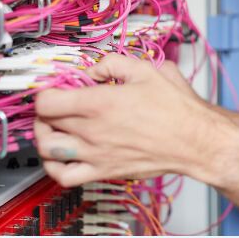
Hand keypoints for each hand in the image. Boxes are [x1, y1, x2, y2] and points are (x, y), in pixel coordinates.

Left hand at [34, 53, 230, 186]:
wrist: (194, 140)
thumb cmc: (176, 109)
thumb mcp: (147, 69)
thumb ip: (113, 63)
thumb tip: (94, 68)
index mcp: (100, 103)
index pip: (47, 101)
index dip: (46, 91)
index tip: (55, 87)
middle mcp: (92, 130)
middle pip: (45, 122)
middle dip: (47, 109)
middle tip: (59, 102)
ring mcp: (95, 154)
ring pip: (48, 149)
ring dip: (44, 135)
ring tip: (55, 127)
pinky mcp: (103, 171)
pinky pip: (64, 176)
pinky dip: (53, 166)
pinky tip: (61, 155)